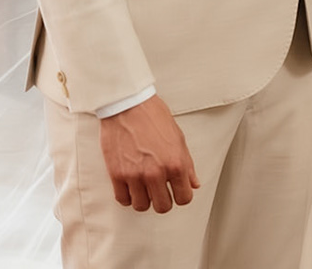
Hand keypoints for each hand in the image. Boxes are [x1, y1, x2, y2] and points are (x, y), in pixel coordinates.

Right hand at [99, 96, 198, 212]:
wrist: (128, 104)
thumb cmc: (154, 117)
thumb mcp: (178, 138)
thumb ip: (187, 164)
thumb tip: (194, 184)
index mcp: (176, 163)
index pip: (184, 198)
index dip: (181, 196)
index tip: (176, 191)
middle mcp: (156, 172)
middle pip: (163, 207)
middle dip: (163, 200)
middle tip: (159, 190)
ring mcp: (135, 175)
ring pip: (141, 206)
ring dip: (143, 198)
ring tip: (143, 186)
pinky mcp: (117, 174)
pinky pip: (123, 199)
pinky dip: (127, 196)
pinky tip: (130, 185)